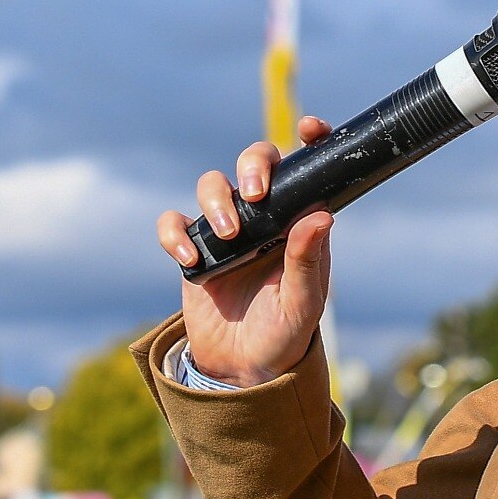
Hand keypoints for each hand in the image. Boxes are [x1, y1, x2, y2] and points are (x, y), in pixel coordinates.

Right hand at [156, 116, 334, 386]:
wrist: (243, 370)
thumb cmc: (285, 334)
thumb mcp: (303, 303)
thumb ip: (308, 262)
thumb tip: (322, 215)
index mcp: (300, 222)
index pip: (306, 171)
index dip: (310, 142)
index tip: (311, 129)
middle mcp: (265, 218)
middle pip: (255, 162)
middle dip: (254, 164)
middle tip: (258, 194)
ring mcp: (227, 230)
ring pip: (212, 184)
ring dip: (217, 200)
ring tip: (229, 236)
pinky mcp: (196, 250)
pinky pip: (175, 224)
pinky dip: (176, 234)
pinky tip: (192, 260)